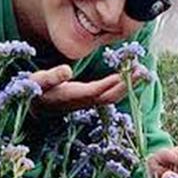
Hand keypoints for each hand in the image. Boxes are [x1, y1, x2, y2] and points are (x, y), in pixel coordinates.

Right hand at [29, 65, 144, 113]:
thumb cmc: (36, 90)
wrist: (35, 107)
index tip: (125, 74)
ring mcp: (88, 102)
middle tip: (143, 71)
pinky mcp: (90, 99)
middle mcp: (83, 101)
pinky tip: (129, 76)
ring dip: (127, 85)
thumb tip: (67, 70)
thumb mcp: (38, 82)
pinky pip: (109, 94)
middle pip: (109, 96)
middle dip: (126, 85)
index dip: (110, 83)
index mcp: (72, 96)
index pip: (95, 91)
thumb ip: (51, 76)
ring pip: (111, 96)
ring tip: (141, 72)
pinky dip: (120, 85)